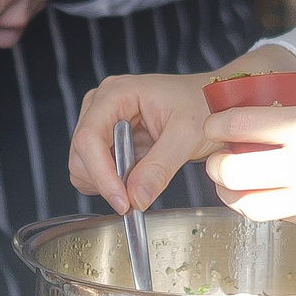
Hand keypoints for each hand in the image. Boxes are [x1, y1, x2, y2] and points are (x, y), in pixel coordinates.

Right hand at [70, 72, 228, 211]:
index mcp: (117, 93)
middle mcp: (102, 104)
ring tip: (144, 174)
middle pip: (80, 155)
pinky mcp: (108, 139)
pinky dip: (113, 182)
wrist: (215, 103)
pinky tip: (138, 173)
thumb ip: (160, 168)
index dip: (100, 174)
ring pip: (84, 166)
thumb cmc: (205, 105)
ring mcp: (103, 121)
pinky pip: (96, 171)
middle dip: (106, 181)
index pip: (89, 138)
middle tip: (138, 193)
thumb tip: (135, 198)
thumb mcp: (188, 135)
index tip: (122, 201)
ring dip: (109, 182)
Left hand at [209, 102, 295, 239]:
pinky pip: (295, 222)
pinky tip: (295, 198)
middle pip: (234, 174)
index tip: (214, 125)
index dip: (220, 126)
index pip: (243, 126)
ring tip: (244, 186)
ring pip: (254, 209)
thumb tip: (294, 125)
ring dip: (239, 197)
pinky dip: (285, 211)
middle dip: (218, 167)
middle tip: (221, 160)